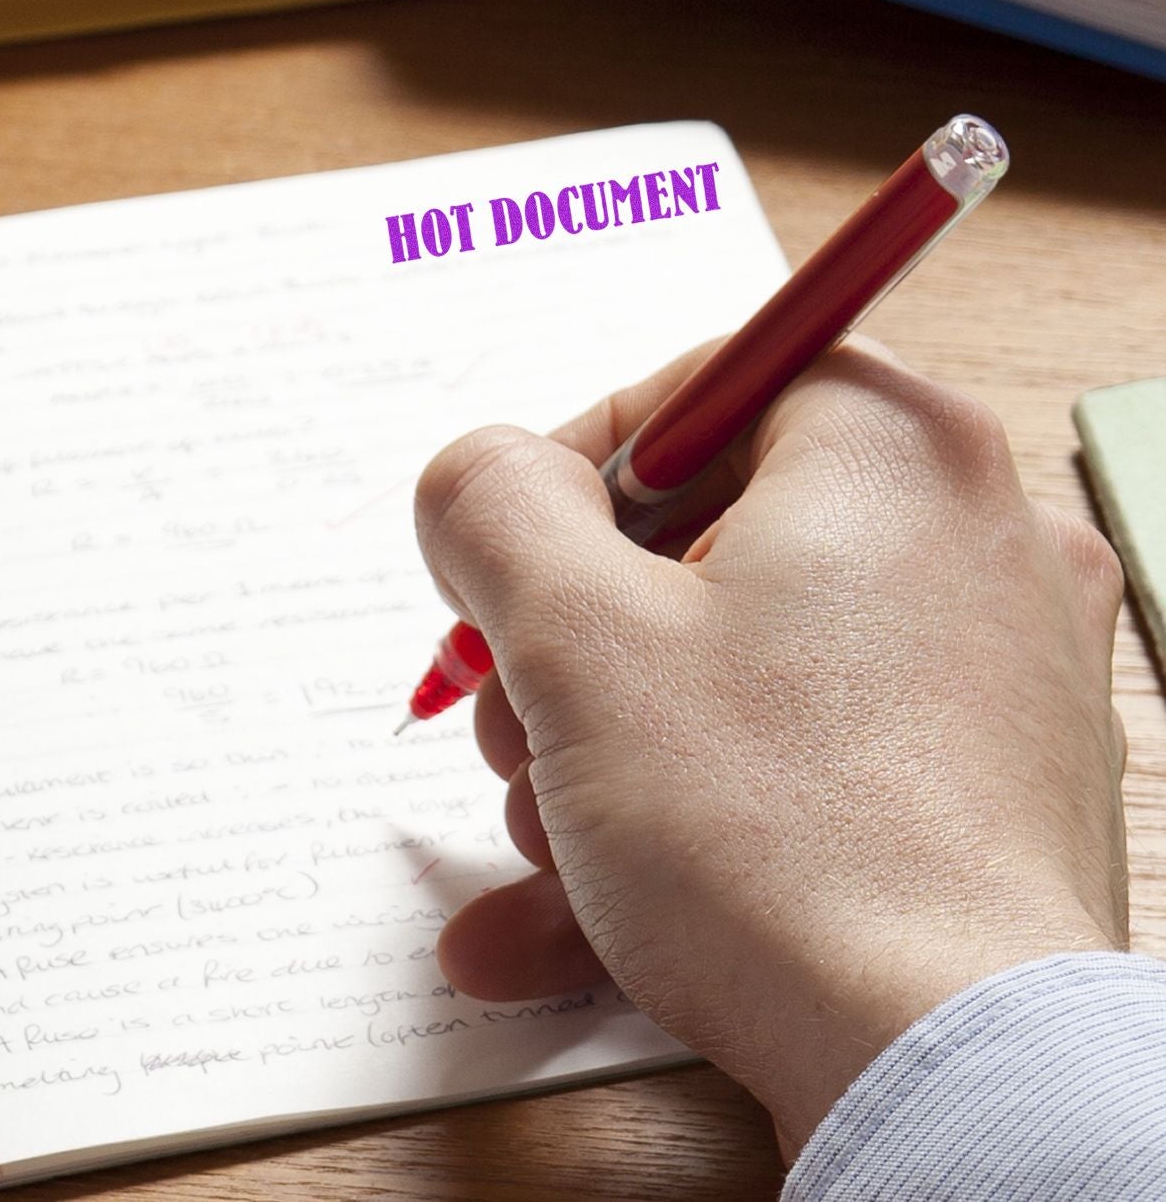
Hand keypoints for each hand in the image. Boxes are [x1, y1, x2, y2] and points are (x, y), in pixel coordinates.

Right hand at [413, 338, 1127, 1158]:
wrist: (949, 1075)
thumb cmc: (778, 836)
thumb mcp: (573, 636)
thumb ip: (490, 505)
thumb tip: (481, 478)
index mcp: (891, 450)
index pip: (694, 392)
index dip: (565, 476)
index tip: (500, 569)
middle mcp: (966, 536)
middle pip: (705, 542)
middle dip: (571, 642)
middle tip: (510, 717)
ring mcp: (987, 668)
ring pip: (739, 669)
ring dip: (604, 747)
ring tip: (541, 838)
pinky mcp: (980, 784)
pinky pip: (796, 765)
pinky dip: (683, 820)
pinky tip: (560, 919)